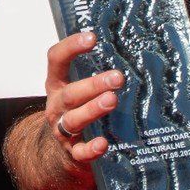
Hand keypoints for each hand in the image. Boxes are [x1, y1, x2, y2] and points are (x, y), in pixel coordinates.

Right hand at [46, 29, 118, 165]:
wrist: (60, 150)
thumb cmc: (77, 109)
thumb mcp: (78, 88)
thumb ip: (94, 71)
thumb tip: (133, 50)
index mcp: (57, 84)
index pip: (56, 60)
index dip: (70, 47)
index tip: (92, 37)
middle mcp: (56, 105)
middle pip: (70, 93)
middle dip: (93, 85)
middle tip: (118, 77)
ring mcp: (62, 129)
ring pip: (74, 120)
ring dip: (93, 109)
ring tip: (112, 100)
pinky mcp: (72, 152)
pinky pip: (79, 151)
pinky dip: (90, 148)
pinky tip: (103, 144)